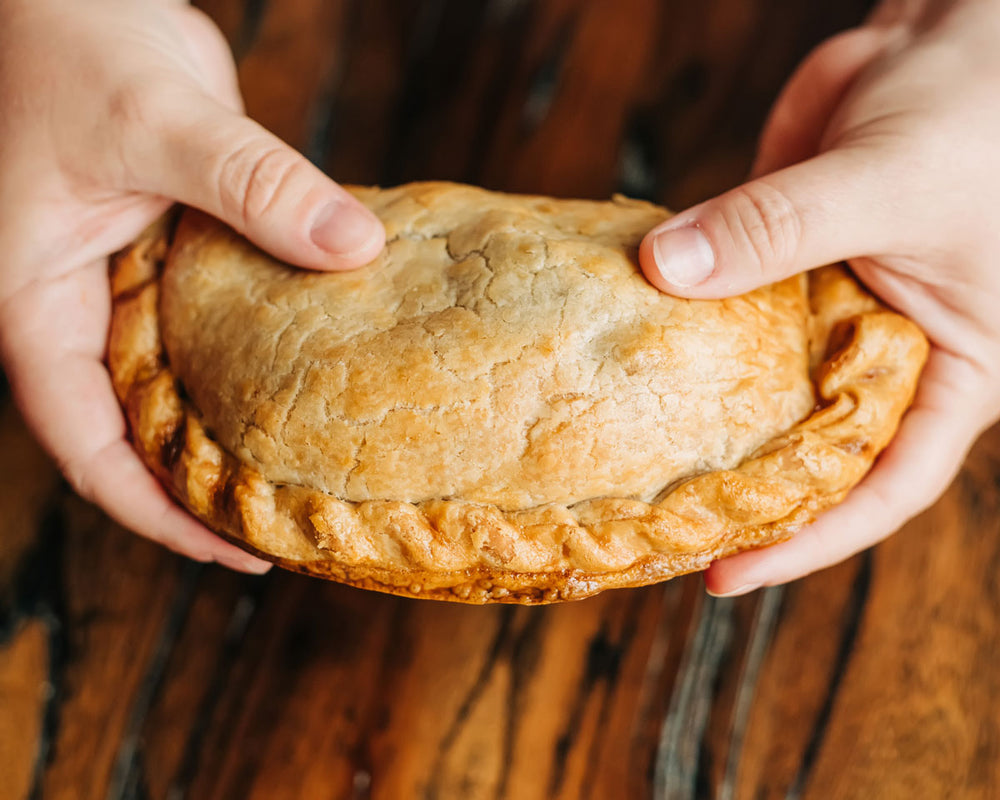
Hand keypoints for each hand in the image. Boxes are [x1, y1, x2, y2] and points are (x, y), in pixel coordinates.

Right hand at [0, 0, 384, 571]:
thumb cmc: (76, 41)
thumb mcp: (160, 122)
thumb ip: (254, 186)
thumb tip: (356, 246)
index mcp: (37, 308)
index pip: (89, 448)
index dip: (158, 512)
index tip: (237, 551)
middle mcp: (80, 312)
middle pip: (139, 435)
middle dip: (204, 490)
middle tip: (292, 531)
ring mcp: (131, 288)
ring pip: (182, 387)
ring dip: (237, 432)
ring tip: (312, 479)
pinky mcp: (179, 257)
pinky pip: (218, 329)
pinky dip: (261, 360)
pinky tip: (319, 381)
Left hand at [638, 0, 999, 594]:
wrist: (957, 36)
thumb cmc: (977, 115)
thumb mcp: (890, 184)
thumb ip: (781, 227)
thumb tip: (666, 268)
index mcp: (950, 370)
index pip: (883, 484)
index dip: (811, 539)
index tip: (728, 572)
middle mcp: (884, 354)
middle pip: (807, 447)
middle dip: (738, 489)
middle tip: (650, 529)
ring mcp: (824, 311)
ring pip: (754, 380)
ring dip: (694, 410)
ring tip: (618, 460)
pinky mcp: (776, 263)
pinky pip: (722, 308)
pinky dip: (678, 324)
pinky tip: (622, 347)